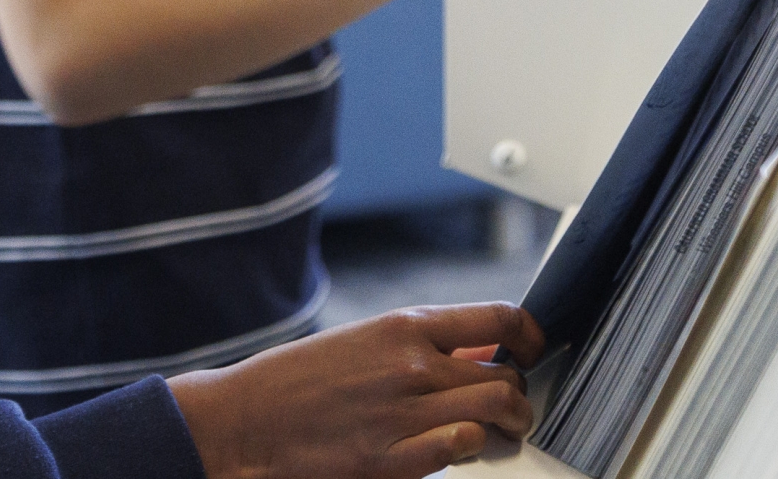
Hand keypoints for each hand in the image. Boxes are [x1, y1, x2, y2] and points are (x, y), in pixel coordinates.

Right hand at [170, 304, 545, 478]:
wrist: (243, 421)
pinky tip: (460, 449)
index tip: (535, 349)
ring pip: (497, 411)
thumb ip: (418, 346)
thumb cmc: (297, 382)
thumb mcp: (361, 342)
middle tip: (514, 406)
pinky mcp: (394, 459)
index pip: (500, 318)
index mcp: (403, 326)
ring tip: (503, 433)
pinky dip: (472, 449)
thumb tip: (476, 351)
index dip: (531, 336)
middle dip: (519, 394)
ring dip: (511, 425)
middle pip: (507, 374)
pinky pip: (463, 448)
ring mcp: (405, 412)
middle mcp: (412, 364)